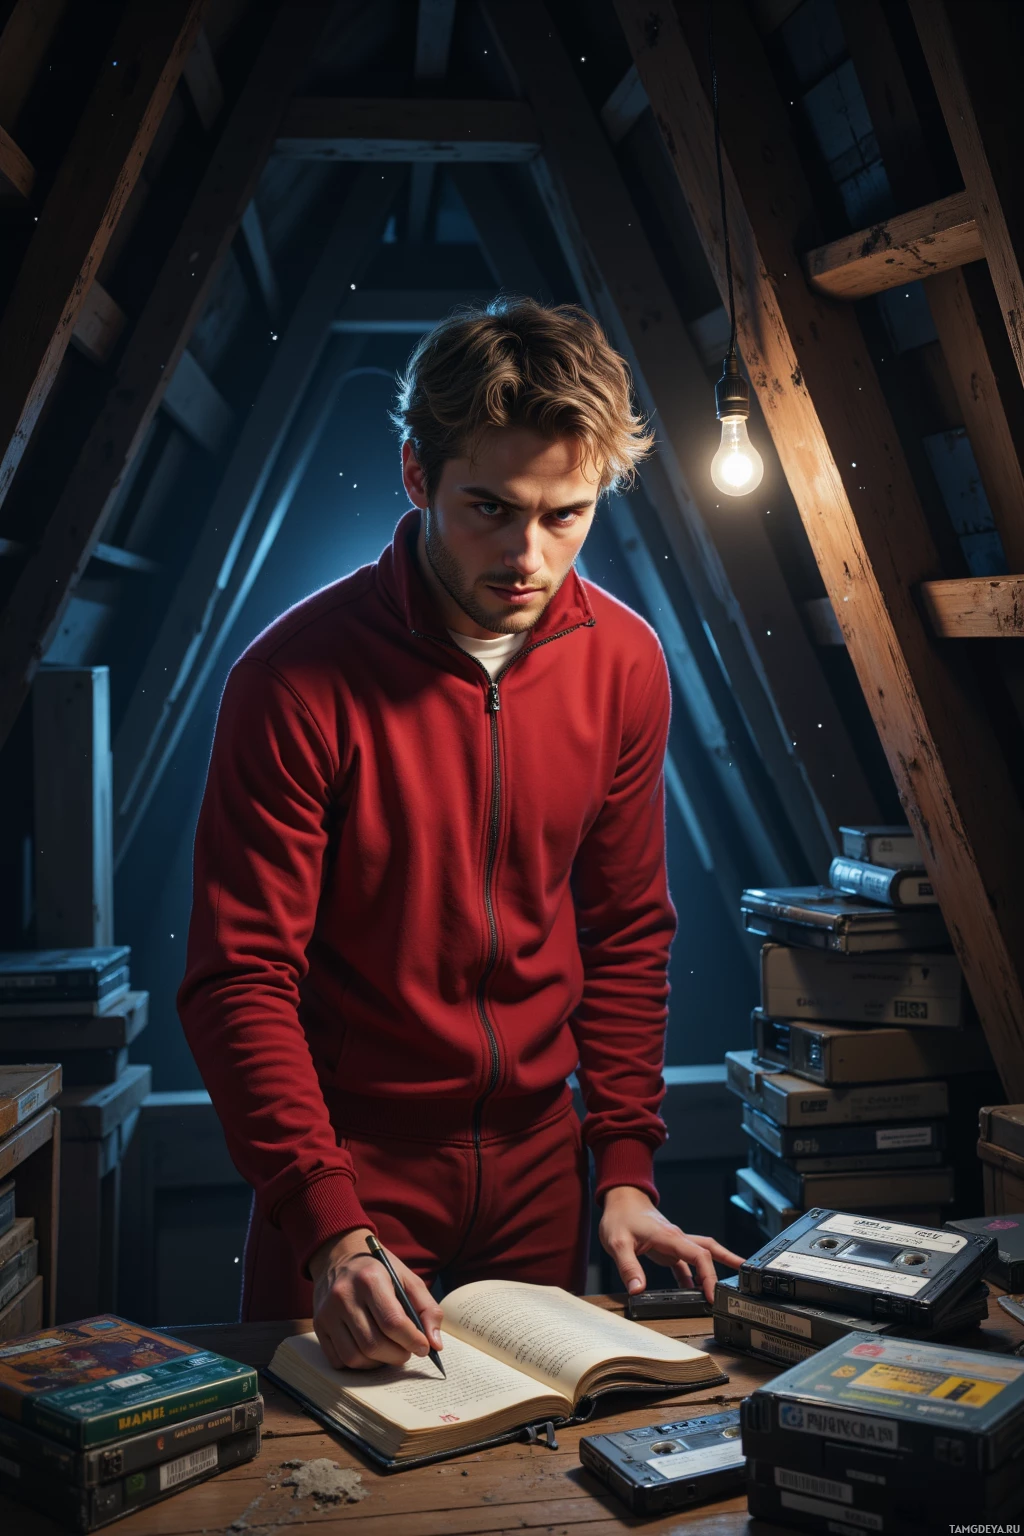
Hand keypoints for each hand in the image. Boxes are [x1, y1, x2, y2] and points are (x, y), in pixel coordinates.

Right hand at [309, 1227, 443, 1369]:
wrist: (339, 1256)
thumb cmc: (378, 1270)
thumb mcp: (407, 1278)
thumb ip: (427, 1308)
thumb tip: (435, 1344)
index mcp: (370, 1279)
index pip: (392, 1322)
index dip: (412, 1340)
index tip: (424, 1347)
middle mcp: (344, 1296)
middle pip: (374, 1344)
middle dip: (398, 1355)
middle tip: (408, 1351)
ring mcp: (327, 1313)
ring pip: (355, 1357)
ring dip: (379, 1363)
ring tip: (390, 1351)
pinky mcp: (319, 1326)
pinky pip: (339, 1360)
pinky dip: (359, 1364)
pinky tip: (370, 1352)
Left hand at [599, 1186, 743, 1302]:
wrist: (619, 1199)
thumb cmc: (619, 1216)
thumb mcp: (617, 1243)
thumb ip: (628, 1267)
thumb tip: (637, 1290)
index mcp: (669, 1236)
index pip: (699, 1255)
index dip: (709, 1275)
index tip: (714, 1294)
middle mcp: (676, 1238)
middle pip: (709, 1251)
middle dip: (726, 1265)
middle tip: (740, 1282)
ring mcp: (672, 1242)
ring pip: (700, 1255)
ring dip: (711, 1271)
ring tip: (721, 1289)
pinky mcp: (666, 1247)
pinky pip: (684, 1262)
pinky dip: (691, 1275)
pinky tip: (692, 1289)